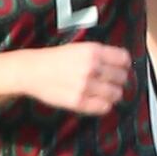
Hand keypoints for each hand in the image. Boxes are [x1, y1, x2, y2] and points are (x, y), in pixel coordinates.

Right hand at [16, 42, 134, 113]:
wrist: (32, 70)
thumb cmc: (54, 59)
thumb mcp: (79, 48)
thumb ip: (99, 55)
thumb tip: (121, 65)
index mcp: (93, 51)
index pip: (124, 59)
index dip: (125, 65)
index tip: (122, 69)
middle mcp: (92, 67)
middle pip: (122, 77)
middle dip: (119, 80)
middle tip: (113, 82)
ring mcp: (86, 85)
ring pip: (116, 94)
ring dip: (114, 94)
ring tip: (107, 93)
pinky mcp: (79, 101)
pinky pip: (104, 107)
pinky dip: (105, 105)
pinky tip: (99, 101)